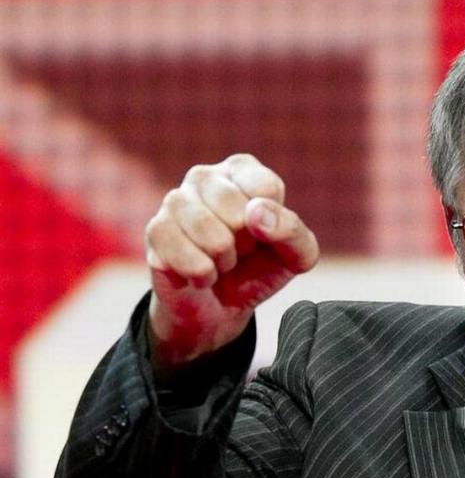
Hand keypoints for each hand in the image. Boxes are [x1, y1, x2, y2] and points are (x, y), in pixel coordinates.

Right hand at [145, 154, 318, 374]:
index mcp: (244, 171)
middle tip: (239, 251)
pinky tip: (201, 274)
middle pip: (237, 212)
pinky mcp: (155, 229)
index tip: (264, 234)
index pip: (266, 189)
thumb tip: (257, 214)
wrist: (221, 307)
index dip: (272, 225)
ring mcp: (175, 200)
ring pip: (210, 234)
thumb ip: (292, 231)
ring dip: (223, 262)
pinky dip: (202, 275)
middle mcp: (206, 176)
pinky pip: (184, 255)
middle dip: (245, 245)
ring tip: (221, 262)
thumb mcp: (296, 255)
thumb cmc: (260, 269)